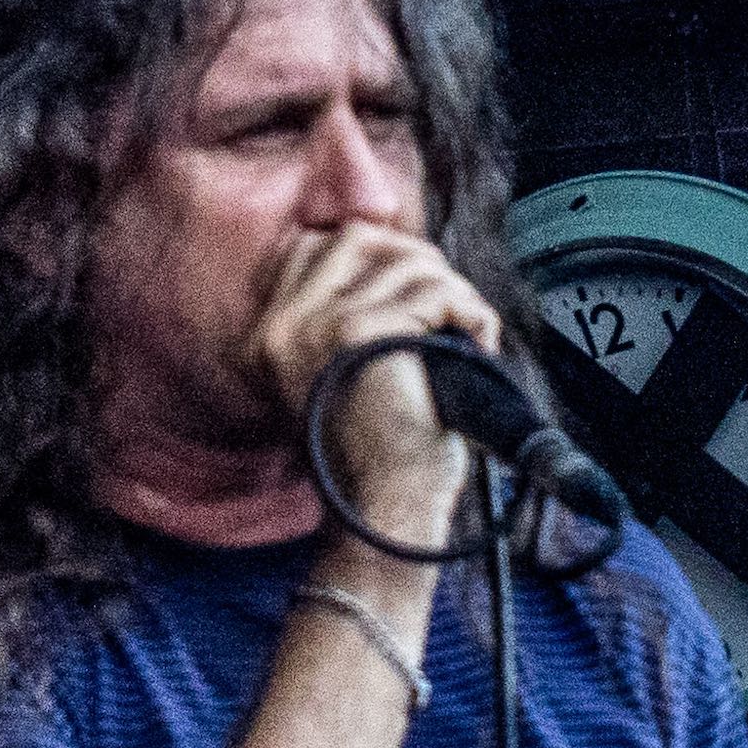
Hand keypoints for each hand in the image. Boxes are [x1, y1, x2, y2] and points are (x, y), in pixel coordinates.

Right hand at [248, 224, 503, 556]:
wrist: (382, 509)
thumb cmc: (378, 455)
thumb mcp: (345, 374)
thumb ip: (350, 314)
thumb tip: (397, 250)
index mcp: (270, 334)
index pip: (316, 244)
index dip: (378, 253)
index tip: (417, 288)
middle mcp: (284, 324)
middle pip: (360, 238)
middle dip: (418, 262)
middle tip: (448, 308)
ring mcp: (319, 323)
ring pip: (409, 262)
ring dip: (455, 294)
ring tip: (467, 336)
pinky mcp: (363, 330)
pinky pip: (437, 291)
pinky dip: (472, 314)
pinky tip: (477, 345)